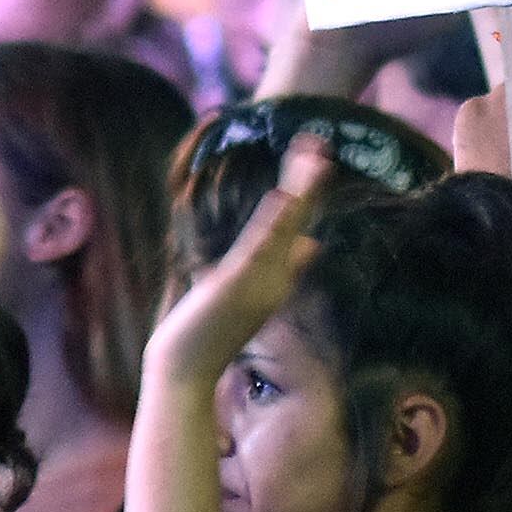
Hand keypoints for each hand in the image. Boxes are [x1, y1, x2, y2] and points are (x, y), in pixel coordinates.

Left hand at [144, 135, 331, 389]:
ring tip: (316, 162)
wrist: (190, 365)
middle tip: (321, 146)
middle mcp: (276, 275)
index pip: (299, 221)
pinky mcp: (237, 286)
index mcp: (279, 271)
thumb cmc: (216, 327)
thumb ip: (286, 266)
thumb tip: (313, 245)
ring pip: (284, 229)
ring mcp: (259, 281)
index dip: (309, 187)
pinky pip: (259, 249)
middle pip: (298, 220)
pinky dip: (273, 224)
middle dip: (309, 182)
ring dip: (300, 194)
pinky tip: (282, 198)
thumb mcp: (253, 290)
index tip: (318, 153)